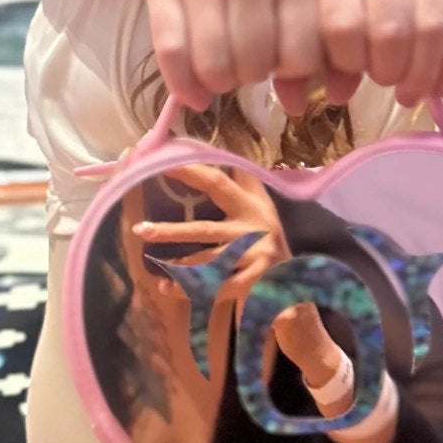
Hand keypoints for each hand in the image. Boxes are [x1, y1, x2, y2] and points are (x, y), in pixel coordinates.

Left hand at [132, 164, 342, 382]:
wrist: (301, 280)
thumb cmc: (271, 237)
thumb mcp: (264, 206)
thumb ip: (246, 182)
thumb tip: (221, 152)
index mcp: (251, 206)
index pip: (218, 183)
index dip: (191, 172)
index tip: (164, 165)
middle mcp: (251, 231)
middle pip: (205, 230)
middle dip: (172, 230)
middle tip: (141, 229)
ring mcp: (252, 260)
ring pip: (207, 263)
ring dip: (179, 266)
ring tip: (152, 262)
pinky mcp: (251, 284)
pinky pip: (213, 288)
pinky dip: (188, 289)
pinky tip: (166, 287)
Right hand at [143, 0, 321, 114]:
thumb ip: (305, 35)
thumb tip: (298, 106)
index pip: (302, 55)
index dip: (292, 75)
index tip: (283, 66)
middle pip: (254, 65)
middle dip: (252, 78)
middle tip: (248, 65)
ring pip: (213, 64)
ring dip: (218, 82)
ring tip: (222, 71)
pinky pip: (172, 53)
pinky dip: (182, 85)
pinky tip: (193, 91)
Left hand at [314, 0, 442, 107]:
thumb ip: (323, 33)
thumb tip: (324, 97)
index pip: (340, 22)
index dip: (347, 62)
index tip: (351, 73)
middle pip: (389, 31)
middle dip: (386, 72)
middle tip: (384, 82)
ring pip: (429, 30)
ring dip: (420, 75)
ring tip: (410, 91)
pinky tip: (441, 85)